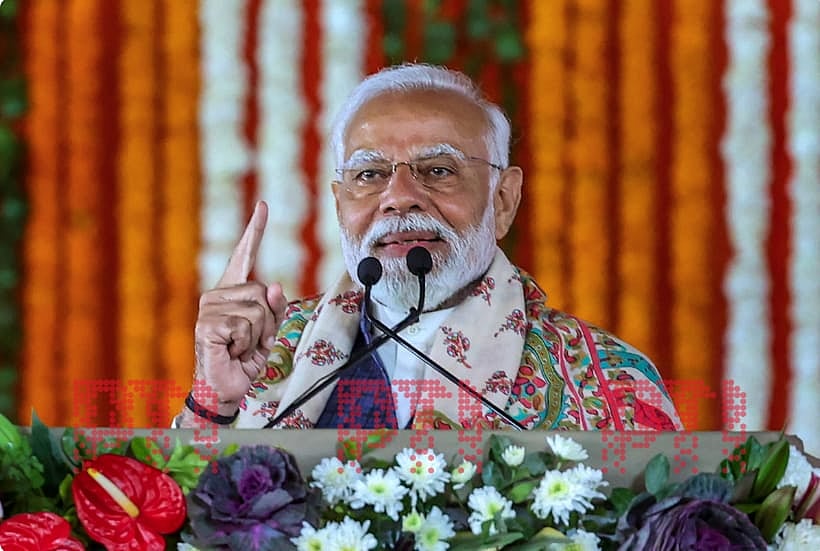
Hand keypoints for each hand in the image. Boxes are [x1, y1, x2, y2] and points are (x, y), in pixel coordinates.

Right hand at [191, 201, 287, 415]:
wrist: (225, 388)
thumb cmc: (246, 360)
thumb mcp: (270, 331)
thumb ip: (275, 308)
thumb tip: (273, 285)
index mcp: (233, 292)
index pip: (244, 255)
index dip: (255, 230)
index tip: (263, 205)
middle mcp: (218, 295)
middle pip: (262, 292)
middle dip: (267, 323)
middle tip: (249, 342)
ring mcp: (209, 308)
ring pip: (257, 310)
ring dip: (257, 336)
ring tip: (240, 347)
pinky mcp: (206, 324)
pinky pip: (245, 325)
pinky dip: (246, 344)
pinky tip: (231, 350)